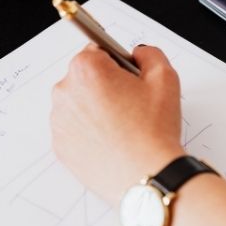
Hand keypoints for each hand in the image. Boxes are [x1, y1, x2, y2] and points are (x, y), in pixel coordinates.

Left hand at [51, 44, 185, 204]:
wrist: (146, 175)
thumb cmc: (154, 130)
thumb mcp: (165, 78)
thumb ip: (149, 54)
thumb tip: (138, 54)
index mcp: (87, 69)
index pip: (98, 51)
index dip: (119, 64)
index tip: (130, 79)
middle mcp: (65, 92)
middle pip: (85, 77)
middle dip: (106, 86)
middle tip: (132, 106)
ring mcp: (59, 121)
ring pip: (79, 104)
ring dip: (96, 109)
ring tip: (123, 127)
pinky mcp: (60, 146)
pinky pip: (75, 130)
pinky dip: (90, 132)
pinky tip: (112, 141)